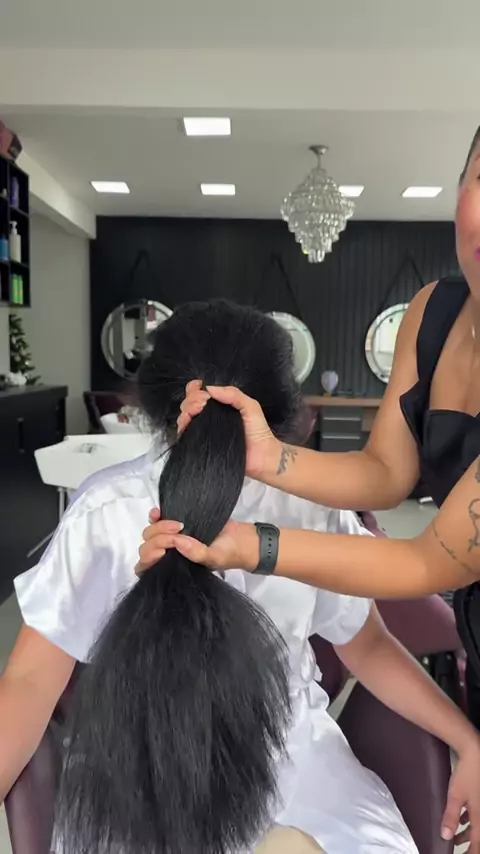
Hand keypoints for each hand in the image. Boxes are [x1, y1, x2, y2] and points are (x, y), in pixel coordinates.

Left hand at [138, 508, 258, 573]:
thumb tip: (176, 541)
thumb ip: (196, 553)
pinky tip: (160, 511)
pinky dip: (155, 516)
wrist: (242, 539)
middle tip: (179, 531)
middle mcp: (168, 555)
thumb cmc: (228, 554)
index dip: (148, 560)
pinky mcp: (174, 524)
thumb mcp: (214, 558)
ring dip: (158, 527)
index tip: (162, 551)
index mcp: (174, 569)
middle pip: (146, 548)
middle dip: (158, 539)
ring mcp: (170, 539)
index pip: (147, 569)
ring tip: (179, 524)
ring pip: (150, 534)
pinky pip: (157, 520)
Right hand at [177, 380, 280, 479]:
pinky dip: (182, 426)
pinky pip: (185, 435)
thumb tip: (208, 388)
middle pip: (189, 403)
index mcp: (219, 406)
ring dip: (186, 410)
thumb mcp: (250, 406)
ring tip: (196, 412)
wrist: (261, 457)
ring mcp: (203, 431)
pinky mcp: (199, 445)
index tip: (199, 388)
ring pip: (185, 417)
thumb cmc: (258, 431)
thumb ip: (233, 394)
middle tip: (202, 403)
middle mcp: (209, 417)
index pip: (199, 394)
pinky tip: (188, 423)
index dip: (195, 389)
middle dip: (191, 399)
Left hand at [441, 736, 479, 850]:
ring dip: (467, 832)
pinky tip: (460, 819)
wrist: (475, 752)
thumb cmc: (467, 774)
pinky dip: (468, 820)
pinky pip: (476, 814)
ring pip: (477, 824)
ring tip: (455, 837)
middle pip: (478, 835)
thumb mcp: (455, 796)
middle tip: (458, 849)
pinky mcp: (479, 796)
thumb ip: (450, 817)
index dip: (472, 852)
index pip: (478, 842)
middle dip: (469, 844)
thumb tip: (445, 836)